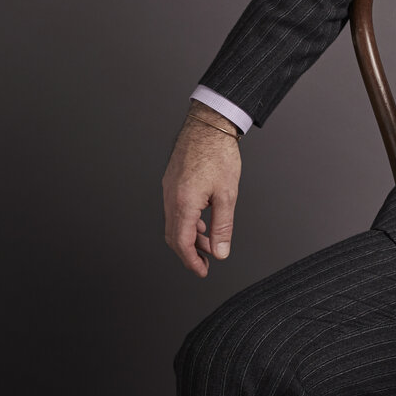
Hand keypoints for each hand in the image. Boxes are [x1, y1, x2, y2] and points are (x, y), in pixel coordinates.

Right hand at [161, 103, 242, 276]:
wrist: (208, 124)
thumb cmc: (218, 153)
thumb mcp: (227, 194)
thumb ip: (223, 226)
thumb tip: (220, 251)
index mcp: (183, 203)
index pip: (181, 242)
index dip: (191, 261)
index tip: (202, 270)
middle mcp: (171, 197)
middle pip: (174, 236)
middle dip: (189, 253)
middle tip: (204, 262)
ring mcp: (169, 188)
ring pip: (174, 223)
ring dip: (190, 236)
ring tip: (209, 243)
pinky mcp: (171, 181)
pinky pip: (175, 209)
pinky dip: (187, 221)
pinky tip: (202, 222)